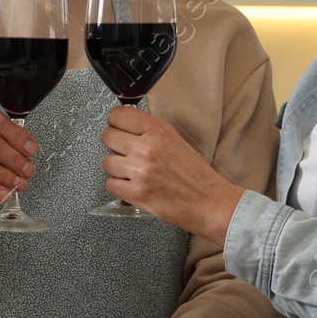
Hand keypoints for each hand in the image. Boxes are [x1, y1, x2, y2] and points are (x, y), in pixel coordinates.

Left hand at [99, 106, 243, 244]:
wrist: (209, 201)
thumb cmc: (195, 174)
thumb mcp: (175, 141)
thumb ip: (150, 132)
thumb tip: (125, 127)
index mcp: (159, 131)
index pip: (118, 115)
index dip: (115, 123)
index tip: (118, 128)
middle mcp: (147, 148)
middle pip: (108, 137)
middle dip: (114, 145)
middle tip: (125, 152)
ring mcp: (140, 171)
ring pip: (107, 162)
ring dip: (117, 168)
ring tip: (134, 172)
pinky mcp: (137, 193)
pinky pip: (110, 184)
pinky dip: (119, 186)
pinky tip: (133, 186)